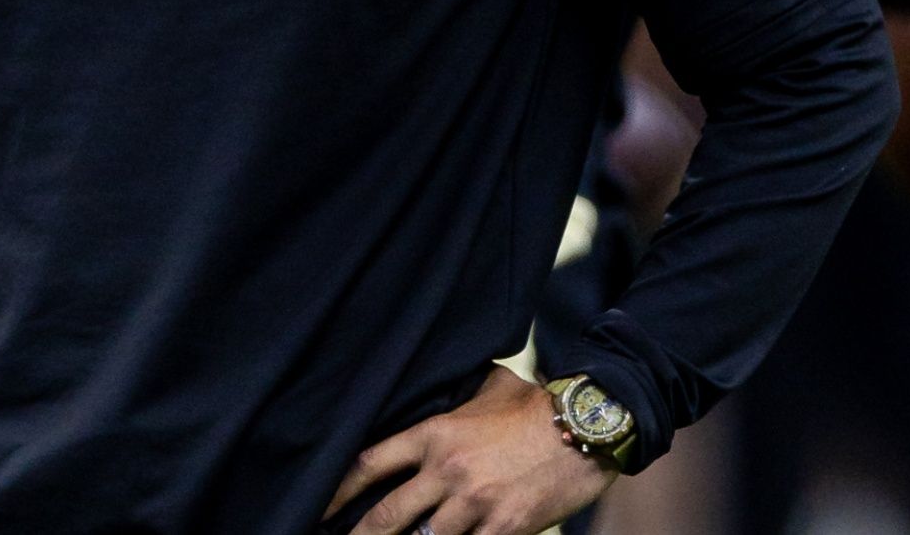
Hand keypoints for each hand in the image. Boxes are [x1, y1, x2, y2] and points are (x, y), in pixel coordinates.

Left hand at [327, 368, 615, 534]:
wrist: (589, 425)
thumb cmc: (539, 406)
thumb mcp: (490, 388)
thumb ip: (457, 396)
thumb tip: (440, 390)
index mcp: (436, 434)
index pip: (371, 463)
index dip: (339, 492)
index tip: (320, 510)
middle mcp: (448, 469)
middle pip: (387, 515)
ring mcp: (475, 502)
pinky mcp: (505, 527)